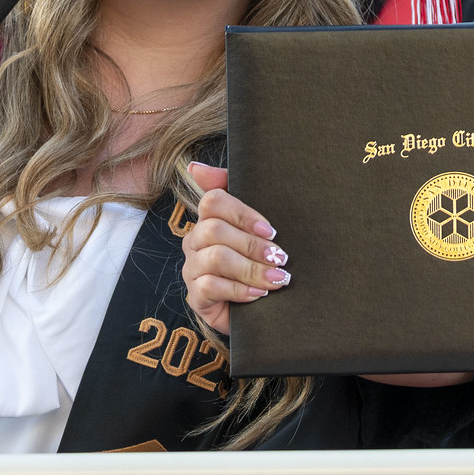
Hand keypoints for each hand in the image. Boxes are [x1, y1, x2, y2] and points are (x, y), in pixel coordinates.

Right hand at [180, 161, 288, 338]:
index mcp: (210, 219)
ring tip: (277, 278)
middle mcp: (195, 241)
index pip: (213, 201)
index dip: (242, 213)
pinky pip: (210, 286)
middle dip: (252, 245)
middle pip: (214, 230)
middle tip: (280, 258)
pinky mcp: (196, 296)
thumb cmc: (259, 260)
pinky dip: (240, 289)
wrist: (261, 307)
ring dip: (251, 269)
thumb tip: (194, 167)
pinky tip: (260, 293)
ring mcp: (193, 269)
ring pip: (215, 258)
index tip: (271, 229)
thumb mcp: (258, 227)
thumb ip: (241, 192)